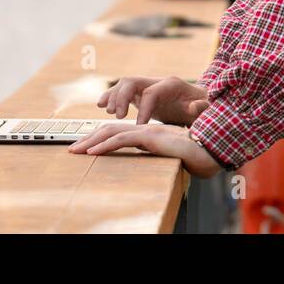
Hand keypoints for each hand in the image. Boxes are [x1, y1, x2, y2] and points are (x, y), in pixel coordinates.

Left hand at [67, 121, 222, 177]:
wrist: (210, 150)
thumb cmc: (195, 154)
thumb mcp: (170, 152)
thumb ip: (157, 150)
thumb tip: (147, 150)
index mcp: (149, 133)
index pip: (119, 132)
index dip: (100, 138)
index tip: (86, 148)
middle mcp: (145, 129)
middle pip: (110, 130)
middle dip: (89, 139)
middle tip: (73, 150)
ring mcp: (147, 131)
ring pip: (112, 132)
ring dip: (91, 141)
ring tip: (76, 151)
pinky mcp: (150, 137)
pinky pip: (122, 140)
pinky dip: (105, 145)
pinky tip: (92, 153)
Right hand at [97, 75, 208, 124]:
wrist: (198, 101)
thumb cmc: (200, 107)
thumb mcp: (203, 108)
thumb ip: (201, 107)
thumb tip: (196, 106)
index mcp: (171, 85)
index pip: (152, 93)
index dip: (144, 108)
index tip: (140, 126)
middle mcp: (156, 82)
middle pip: (133, 82)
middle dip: (122, 97)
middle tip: (118, 117)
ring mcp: (146, 85)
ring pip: (124, 84)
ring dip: (113, 96)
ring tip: (108, 113)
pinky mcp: (139, 93)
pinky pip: (121, 90)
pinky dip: (110, 96)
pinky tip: (100, 105)